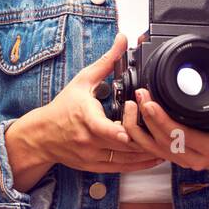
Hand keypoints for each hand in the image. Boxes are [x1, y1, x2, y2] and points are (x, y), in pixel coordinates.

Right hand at [9, 32, 162, 180]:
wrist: (42, 136)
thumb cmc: (63, 108)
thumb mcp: (83, 81)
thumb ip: (106, 62)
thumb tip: (122, 40)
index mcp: (85, 118)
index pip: (101, 128)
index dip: (116, 131)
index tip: (128, 131)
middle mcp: (88, 141)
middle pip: (121, 145)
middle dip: (144, 139)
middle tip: (164, 131)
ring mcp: (91, 156)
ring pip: (124, 160)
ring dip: (146, 154)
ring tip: (167, 145)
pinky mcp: (94, 166)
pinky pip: (120, 168)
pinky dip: (138, 164)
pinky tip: (153, 158)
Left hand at [121, 51, 208, 178]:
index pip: (181, 136)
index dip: (162, 120)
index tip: (150, 102)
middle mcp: (195, 158)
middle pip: (162, 142)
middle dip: (146, 119)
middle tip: (139, 95)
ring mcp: (184, 161)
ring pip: (154, 149)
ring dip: (139, 129)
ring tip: (131, 106)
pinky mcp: (177, 158)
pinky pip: (155, 151)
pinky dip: (142, 137)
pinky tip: (133, 121)